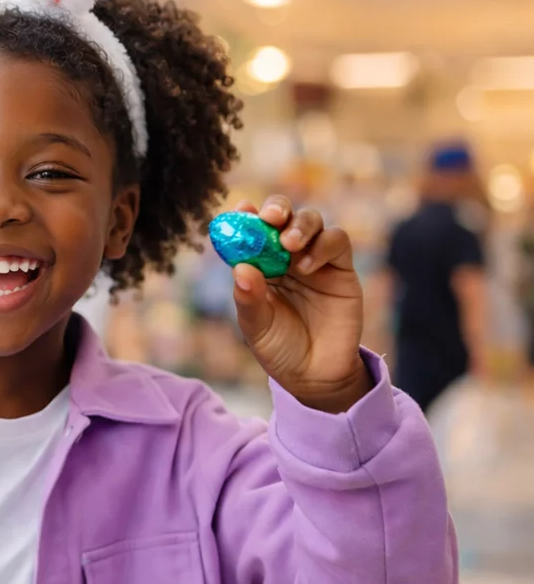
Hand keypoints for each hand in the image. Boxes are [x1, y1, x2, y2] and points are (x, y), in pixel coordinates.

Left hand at [230, 197, 370, 413]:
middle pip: (283, 216)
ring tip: (289, 244)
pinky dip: (323, 245)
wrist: (316, 375)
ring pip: (312, 221)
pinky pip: (337, 242)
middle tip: (269, 218)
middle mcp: (285, 256)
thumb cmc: (280, 348)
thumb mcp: (257, 327)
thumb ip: (249, 299)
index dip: (246, 216)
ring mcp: (315, 259)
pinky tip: (308, 266)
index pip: (251, 230)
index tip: (241, 210)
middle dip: (277, 209)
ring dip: (300, 225)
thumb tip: (240, 268)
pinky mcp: (341, 269)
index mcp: (259, 264)